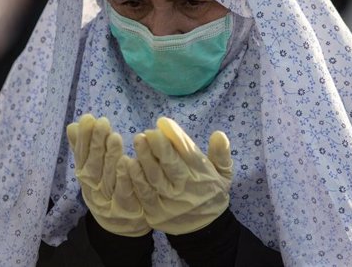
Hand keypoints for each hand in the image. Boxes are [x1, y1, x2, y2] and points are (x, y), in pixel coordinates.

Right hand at [67, 114, 150, 236]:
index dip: (83, 139)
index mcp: (85, 178)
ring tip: (115, 137)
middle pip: (93, 166)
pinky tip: (128, 162)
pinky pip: (124, 193)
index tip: (88, 119)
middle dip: (96, 144)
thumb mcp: (93, 170)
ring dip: (110, 157)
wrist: (123, 224)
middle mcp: (93, 190)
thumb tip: (73, 126)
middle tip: (102, 122)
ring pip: (108, 178)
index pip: (82, 157)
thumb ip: (84, 149)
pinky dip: (124, 178)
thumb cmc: (108, 189)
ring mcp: (108, 202)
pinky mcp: (125, 210)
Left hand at [127, 117, 232, 234]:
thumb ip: (221, 154)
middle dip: (158, 147)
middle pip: (170, 165)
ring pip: (154, 178)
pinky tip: (128, 163)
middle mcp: (185, 188)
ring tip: (138, 141)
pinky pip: (143, 193)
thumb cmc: (211, 192)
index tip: (163, 122)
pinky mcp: (155, 211)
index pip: (188, 153)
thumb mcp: (223, 174)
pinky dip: (135, 178)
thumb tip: (219, 134)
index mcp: (202, 175)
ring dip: (145, 159)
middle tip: (147, 132)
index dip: (175, 137)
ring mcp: (169, 201)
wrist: (204, 229)